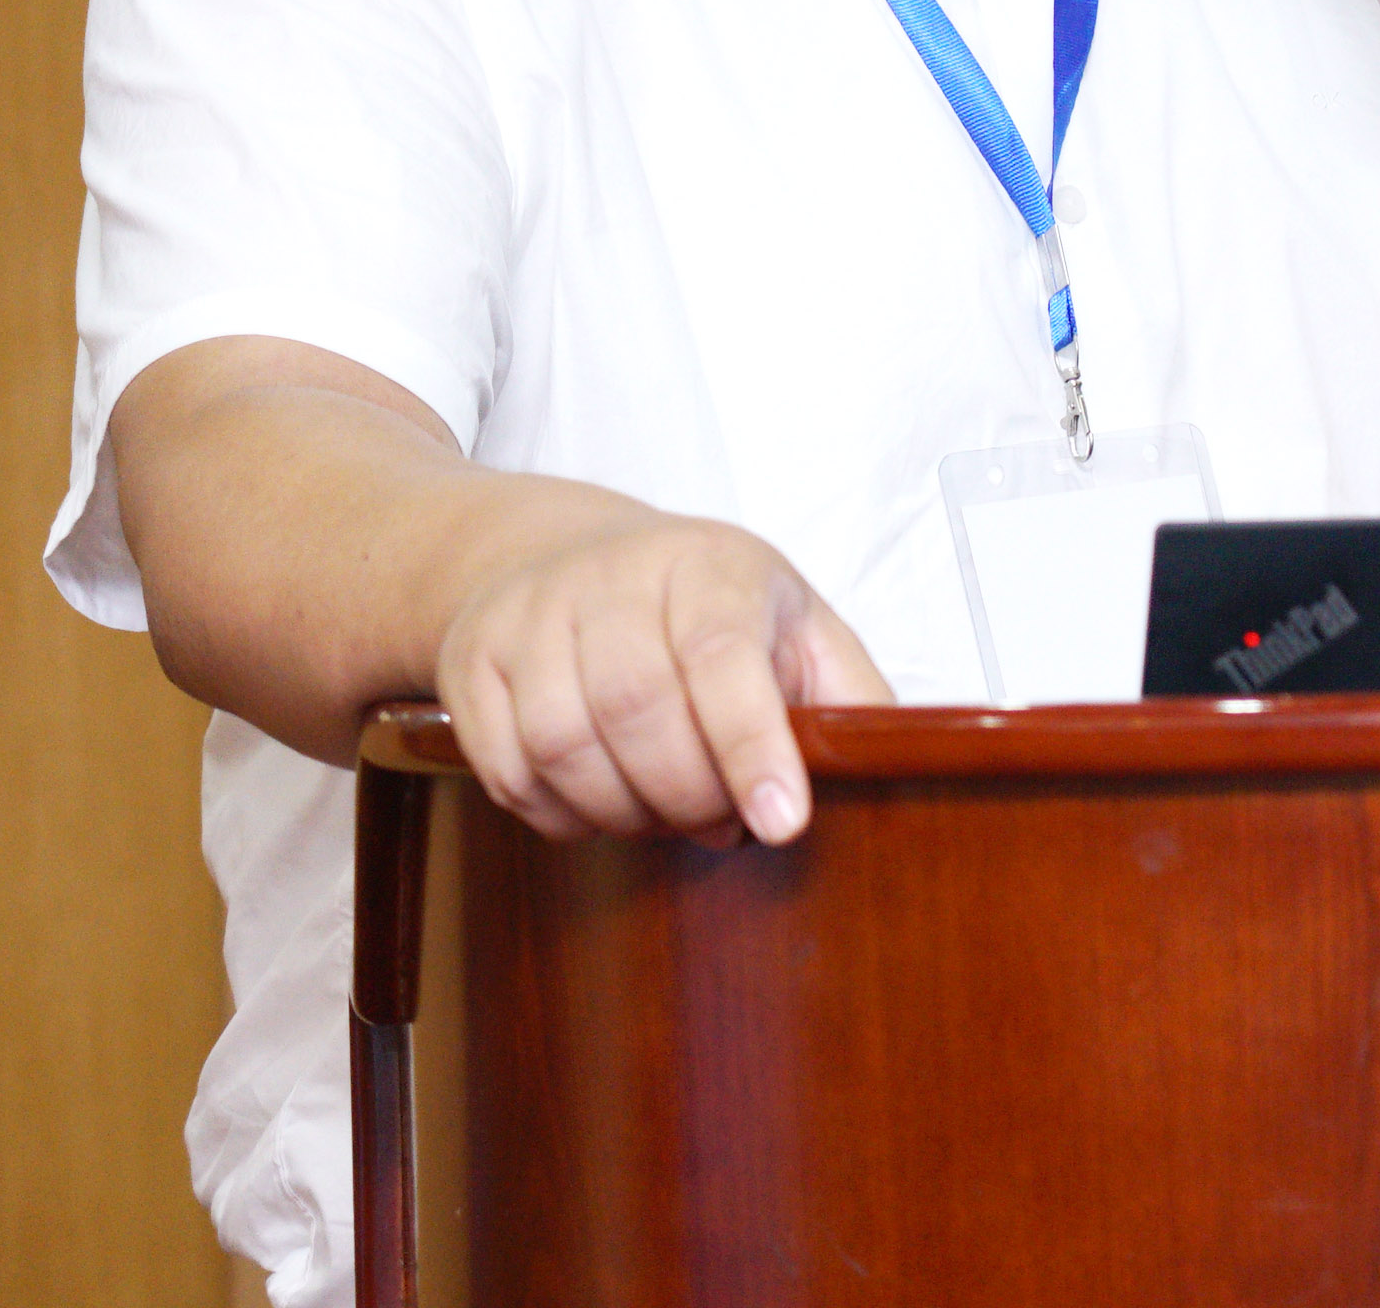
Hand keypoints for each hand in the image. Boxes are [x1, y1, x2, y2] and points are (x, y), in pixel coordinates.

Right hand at [433, 507, 894, 843]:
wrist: (562, 557)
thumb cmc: (704, 605)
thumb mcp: (793, 625)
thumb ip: (848, 692)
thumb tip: (908, 760)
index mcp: (710, 565)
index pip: (722, 654)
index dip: (752, 745)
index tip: (781, 822)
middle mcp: (611, 577)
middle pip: (638, 708)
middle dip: (688, 794)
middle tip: (721, 823)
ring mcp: (530, 615)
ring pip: (563, 744)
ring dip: (622, 811)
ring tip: (663, 814)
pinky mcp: (472, 660)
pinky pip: (505, 767)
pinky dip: (557, 813)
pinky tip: (599, 805)